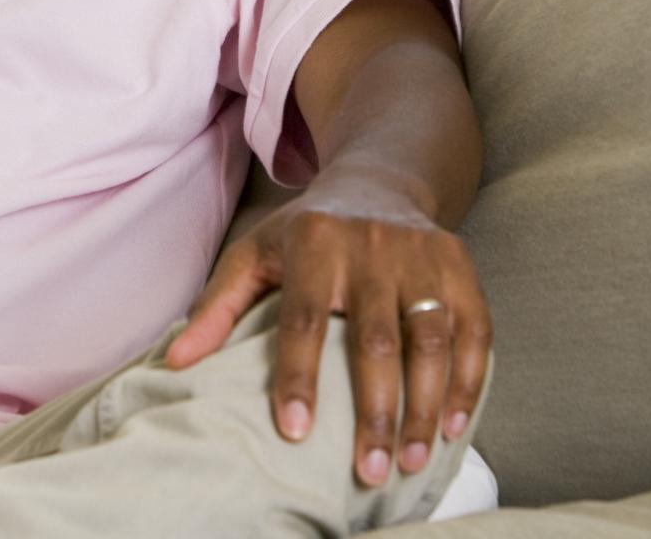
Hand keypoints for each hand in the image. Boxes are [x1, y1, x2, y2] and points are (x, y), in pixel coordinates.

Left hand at [163, 175, 490, 487]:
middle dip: (374, 412)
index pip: (303, 318)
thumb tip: (176, 362)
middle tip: (367, 471)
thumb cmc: (307, 232)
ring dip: (424, 406)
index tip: (295, 432)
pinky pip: (475, 328)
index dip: (298, 377)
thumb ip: (216, 307)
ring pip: (431, 338)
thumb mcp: (254, 254)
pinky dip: (469, 380)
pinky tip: (452, 425)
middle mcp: (371, 244)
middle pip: (375, 339)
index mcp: (314, 242)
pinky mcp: (458, 263)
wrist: (378, 180)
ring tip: (411, 461)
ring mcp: (421, 254)